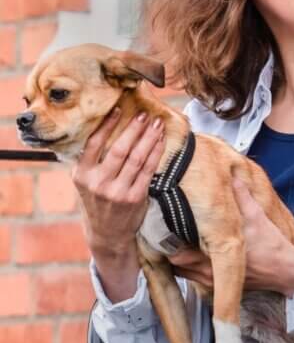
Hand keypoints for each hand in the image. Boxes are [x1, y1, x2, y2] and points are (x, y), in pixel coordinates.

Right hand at [74, 109, 164, 259]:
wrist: (108, 233)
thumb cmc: (97, 200)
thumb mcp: (84, 181)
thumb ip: (90, 160)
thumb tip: (103, 127)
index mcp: (82, 175)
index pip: (94, 144)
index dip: (107, 125)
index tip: (118, 109)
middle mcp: (98, 183)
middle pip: (119, 149)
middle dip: (134, 129)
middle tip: (145, 115)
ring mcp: (118, 192)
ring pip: (137, 158)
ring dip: (149, 138)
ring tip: (156, 124)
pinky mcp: (135, 198)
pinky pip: (149, 170)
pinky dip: (156, 153)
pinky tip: (160, 142)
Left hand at [171, 174, 293, 297]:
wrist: (287, 272)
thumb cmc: (273, 248)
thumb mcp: (258, 217)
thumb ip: (242, 197)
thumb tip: (234, 178)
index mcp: (214, 255)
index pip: (175, 250)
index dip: (168, 237)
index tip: (167, 223)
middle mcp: (208, 272)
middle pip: (174, 261)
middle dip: (170, 247)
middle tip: (169, 231)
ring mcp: (210, 281)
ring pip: (181, 271)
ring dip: (179, 258)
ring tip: (181, 242)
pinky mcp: (215, 287)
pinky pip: (192, 278)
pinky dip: (189, 267)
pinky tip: (194, 254)